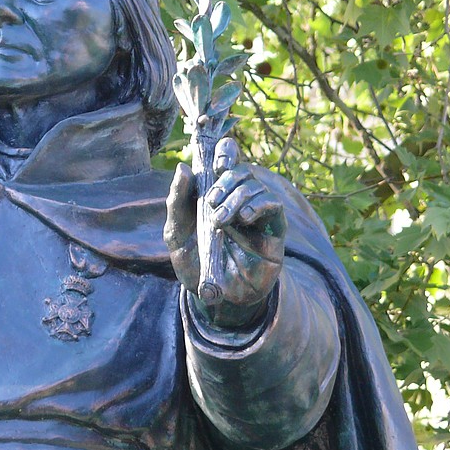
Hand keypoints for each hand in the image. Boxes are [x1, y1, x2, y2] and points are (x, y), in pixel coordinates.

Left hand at [165, 138, 286, 331]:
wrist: (215, 298)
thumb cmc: (195, 263)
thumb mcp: (176, 234)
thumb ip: (177, 202)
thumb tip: (183, 167)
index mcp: (214, 194)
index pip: (226, 159)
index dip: (225, 152)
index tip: (216, 164)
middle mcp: (238, 198)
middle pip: (240, 168)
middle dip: (225, 180)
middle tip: (211, 201)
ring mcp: (256, 213)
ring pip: (255, 184)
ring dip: (236, 196)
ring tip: (221, 220)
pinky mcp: (273, 230)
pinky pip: (272, 204)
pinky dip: (258, 205)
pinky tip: (243, 218)